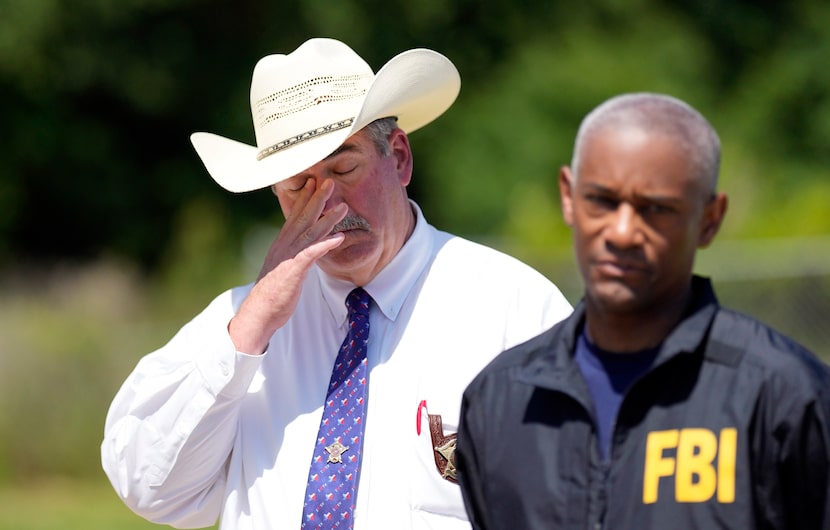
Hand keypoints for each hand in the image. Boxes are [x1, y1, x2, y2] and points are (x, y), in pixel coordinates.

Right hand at [228, 178, 346, 353]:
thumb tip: (304, 251)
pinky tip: (340, 238)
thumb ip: (293, 256)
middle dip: (317, 198)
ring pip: (311, 232)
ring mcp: (289, 256)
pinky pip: (312, 254)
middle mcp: (284, 246)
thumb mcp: (283, 268)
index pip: (294, 216)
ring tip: (343, 207)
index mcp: (282, 244)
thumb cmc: (273, 293)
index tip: (313, 182)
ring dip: (328, 218)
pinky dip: (326, 244)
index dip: (304, 198)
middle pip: (303, 218)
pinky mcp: (294, 270)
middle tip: (329, 181)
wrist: (259, 312)